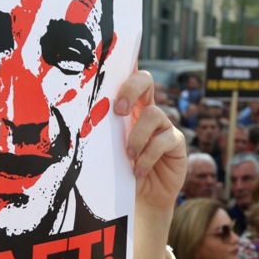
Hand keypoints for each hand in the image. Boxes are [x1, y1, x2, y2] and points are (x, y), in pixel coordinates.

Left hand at [116, 70, 186, 210]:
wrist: (141, 200)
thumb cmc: (120, 173)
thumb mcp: (108, 151)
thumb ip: (104, 133)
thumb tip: (82, 121)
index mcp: (128, 109)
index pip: (126, 79)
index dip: (124, 62)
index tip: (110, 58)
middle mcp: (146, 112)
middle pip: (145, 80)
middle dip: (131, 89)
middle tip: (119, 111)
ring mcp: (164, 126)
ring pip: (154, 114)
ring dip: (137, 136)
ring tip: (128, 156)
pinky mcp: (176, 143)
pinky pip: (164, 140)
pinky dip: (148, 155)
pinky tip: (138, 169)